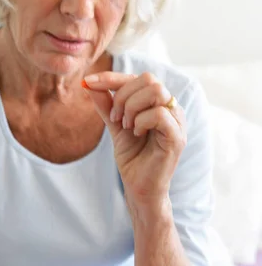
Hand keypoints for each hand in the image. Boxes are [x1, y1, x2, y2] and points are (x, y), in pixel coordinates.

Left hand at [83, 71, 185, 204]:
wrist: (138, 188)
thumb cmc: (133, 158)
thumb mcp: (115, 126)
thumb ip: (106, 104)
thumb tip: (89, 83)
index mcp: (159, 103)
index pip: (138, 78)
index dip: (112, 77)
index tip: (88, 82)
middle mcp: (171, 108)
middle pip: (149, 79)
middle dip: (122, 95)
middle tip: (114, 118)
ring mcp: (177, 122)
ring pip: (156, 91)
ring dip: (131, 107)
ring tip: (125, 126)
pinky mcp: (176, 137)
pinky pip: (159, 114)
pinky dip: (140, 121)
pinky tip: (135, 134)